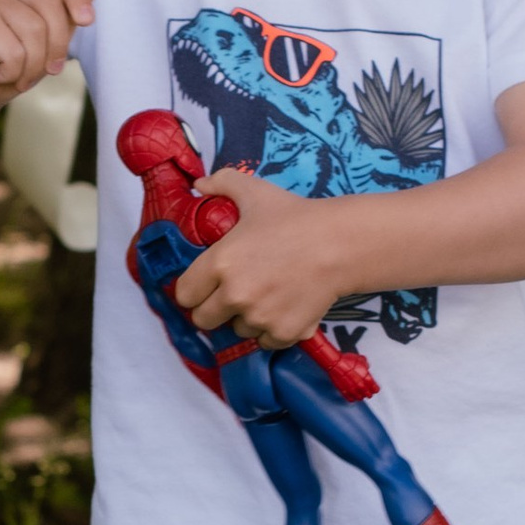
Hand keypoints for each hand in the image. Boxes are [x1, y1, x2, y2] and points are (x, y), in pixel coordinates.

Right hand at [0, 0, 95, 112]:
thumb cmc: (8, 62)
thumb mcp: (48, 39)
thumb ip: (67, 12)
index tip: (86, 21)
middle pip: (52, 5)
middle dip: (56, 46)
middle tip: (46, 69)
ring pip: (35, 32)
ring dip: (32, 66)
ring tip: (16, 73)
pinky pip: (15, 52)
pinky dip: (12, 73)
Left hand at [170, 170, 351, 349]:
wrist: (341, 244)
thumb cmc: (296, 217)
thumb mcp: (256, 192)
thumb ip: (222, 183)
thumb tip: (197, 185)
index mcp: (219, 263)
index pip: (184, 295)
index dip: (194, 290)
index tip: (205, 285)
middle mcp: (234, 295)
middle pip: (204, 320)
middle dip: (214, 309)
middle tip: (233, 294)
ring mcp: (259, 317)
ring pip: (238, 330)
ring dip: (245, 318)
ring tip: (265, 296)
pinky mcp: (283, 332)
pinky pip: (266, 341)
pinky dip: (272, 330)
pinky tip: (284, 308)